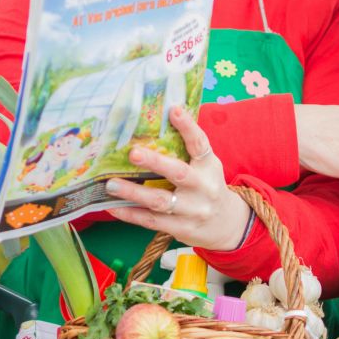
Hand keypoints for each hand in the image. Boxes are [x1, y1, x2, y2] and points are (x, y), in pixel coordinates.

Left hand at [103, 106, 250, 251]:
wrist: (227, 225)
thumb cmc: (207, 187)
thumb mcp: (206, 167)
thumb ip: (187, 150)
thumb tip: (158, 120)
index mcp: (209, 166)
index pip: (199, 144)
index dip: (188, 127)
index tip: (173, 110)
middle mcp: (203, 188)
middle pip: (178, 173)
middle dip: (155, 162)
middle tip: (133, 153)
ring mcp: (192, 210)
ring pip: (160, 200)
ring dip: (133, 192)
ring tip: (111, 184)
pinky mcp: (181, 228)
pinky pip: (152, 221)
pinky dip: (131, 214)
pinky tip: (113, 207)